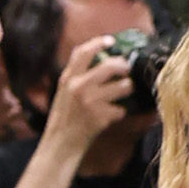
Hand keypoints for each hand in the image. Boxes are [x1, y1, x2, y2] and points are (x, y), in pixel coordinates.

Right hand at [42, 28, 143, 174]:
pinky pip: (121, 109)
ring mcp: (91, 102)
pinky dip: (120, 112)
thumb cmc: (62, 120)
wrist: (59, 146)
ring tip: (126, 92)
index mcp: (67, 80)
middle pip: (111, 66)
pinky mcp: (101, 117)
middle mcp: (79, 87)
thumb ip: (75, 76)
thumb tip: (96, 59)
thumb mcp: (62, 93)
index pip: (83, 52)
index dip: (99, 43)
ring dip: (128, 88)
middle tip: (127, 68)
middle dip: (124, 65)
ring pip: (123, 86)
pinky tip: (113, 115)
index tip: (111, 41)